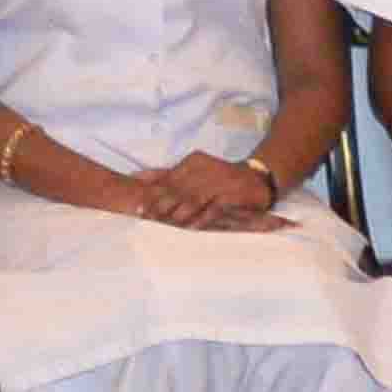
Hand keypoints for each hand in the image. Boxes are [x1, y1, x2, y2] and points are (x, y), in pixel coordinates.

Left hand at [124, 151, 281, 234]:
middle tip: (148, 220)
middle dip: (161, 206)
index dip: (152, 195)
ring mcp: (218, 182)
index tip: (139, 208)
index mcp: (192, 162)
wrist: (255, 178)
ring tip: (165, 226)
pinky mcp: (231, 195)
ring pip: (193, 199)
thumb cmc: (218, 177)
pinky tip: (192, 229)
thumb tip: (136, 177)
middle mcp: (204, 169)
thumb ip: (166, 174)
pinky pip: (213, 209)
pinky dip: (202, 219)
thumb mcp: (192, 170)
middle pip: (177, 190)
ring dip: (178, 214)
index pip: (167, 179)